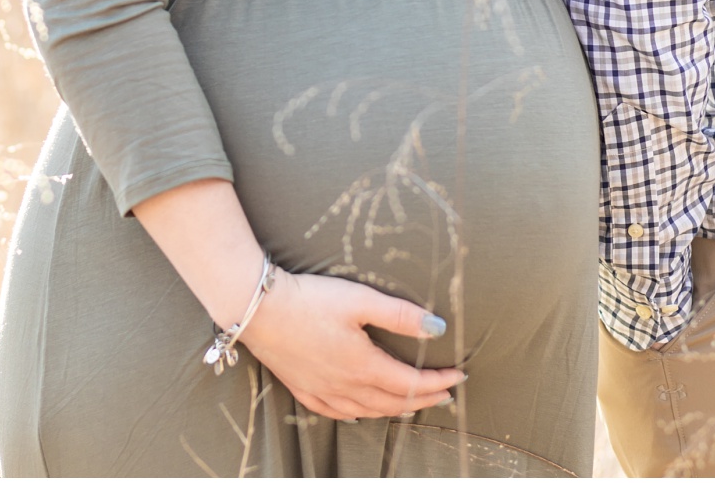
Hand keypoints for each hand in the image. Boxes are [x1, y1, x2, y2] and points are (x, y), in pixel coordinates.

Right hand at [239, 270, 462, 420]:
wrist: (255, 307)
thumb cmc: (308, 299)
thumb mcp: (358, 299)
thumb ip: (400, 315)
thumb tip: (438, 327)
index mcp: (364, 366)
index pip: (412, 382)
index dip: (439, 381)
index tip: (459, 375)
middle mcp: (346, 386)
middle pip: (394, 402)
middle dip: (424, 399)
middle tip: (444, 394)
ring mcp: (322, 390)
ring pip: (368, 411)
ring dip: (395, 409)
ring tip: (410, 403)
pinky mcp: (301, 388)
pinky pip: (336, 412)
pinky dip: (356, 414)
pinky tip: (358, 412)